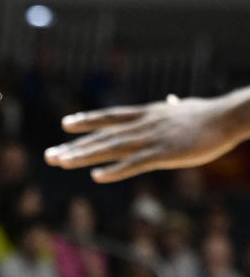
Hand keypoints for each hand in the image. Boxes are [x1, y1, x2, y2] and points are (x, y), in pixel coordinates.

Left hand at [44, 94, 240, 181]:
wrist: (228, 117)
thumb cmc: (209, 115)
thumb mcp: (184, 108)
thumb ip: (172, 107)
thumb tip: (170, 100)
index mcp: (147, 114)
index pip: (110, 117)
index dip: (87, 121)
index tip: (66, 124)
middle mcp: (142, 125)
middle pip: (102, 136)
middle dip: (73, 146)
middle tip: (48, 155)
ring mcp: (151, 139)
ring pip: (110, 149)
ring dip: (83, 157)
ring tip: (60, 162)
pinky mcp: (164, 154)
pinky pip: (134, 164)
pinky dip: (115, 170)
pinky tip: (97, 177)